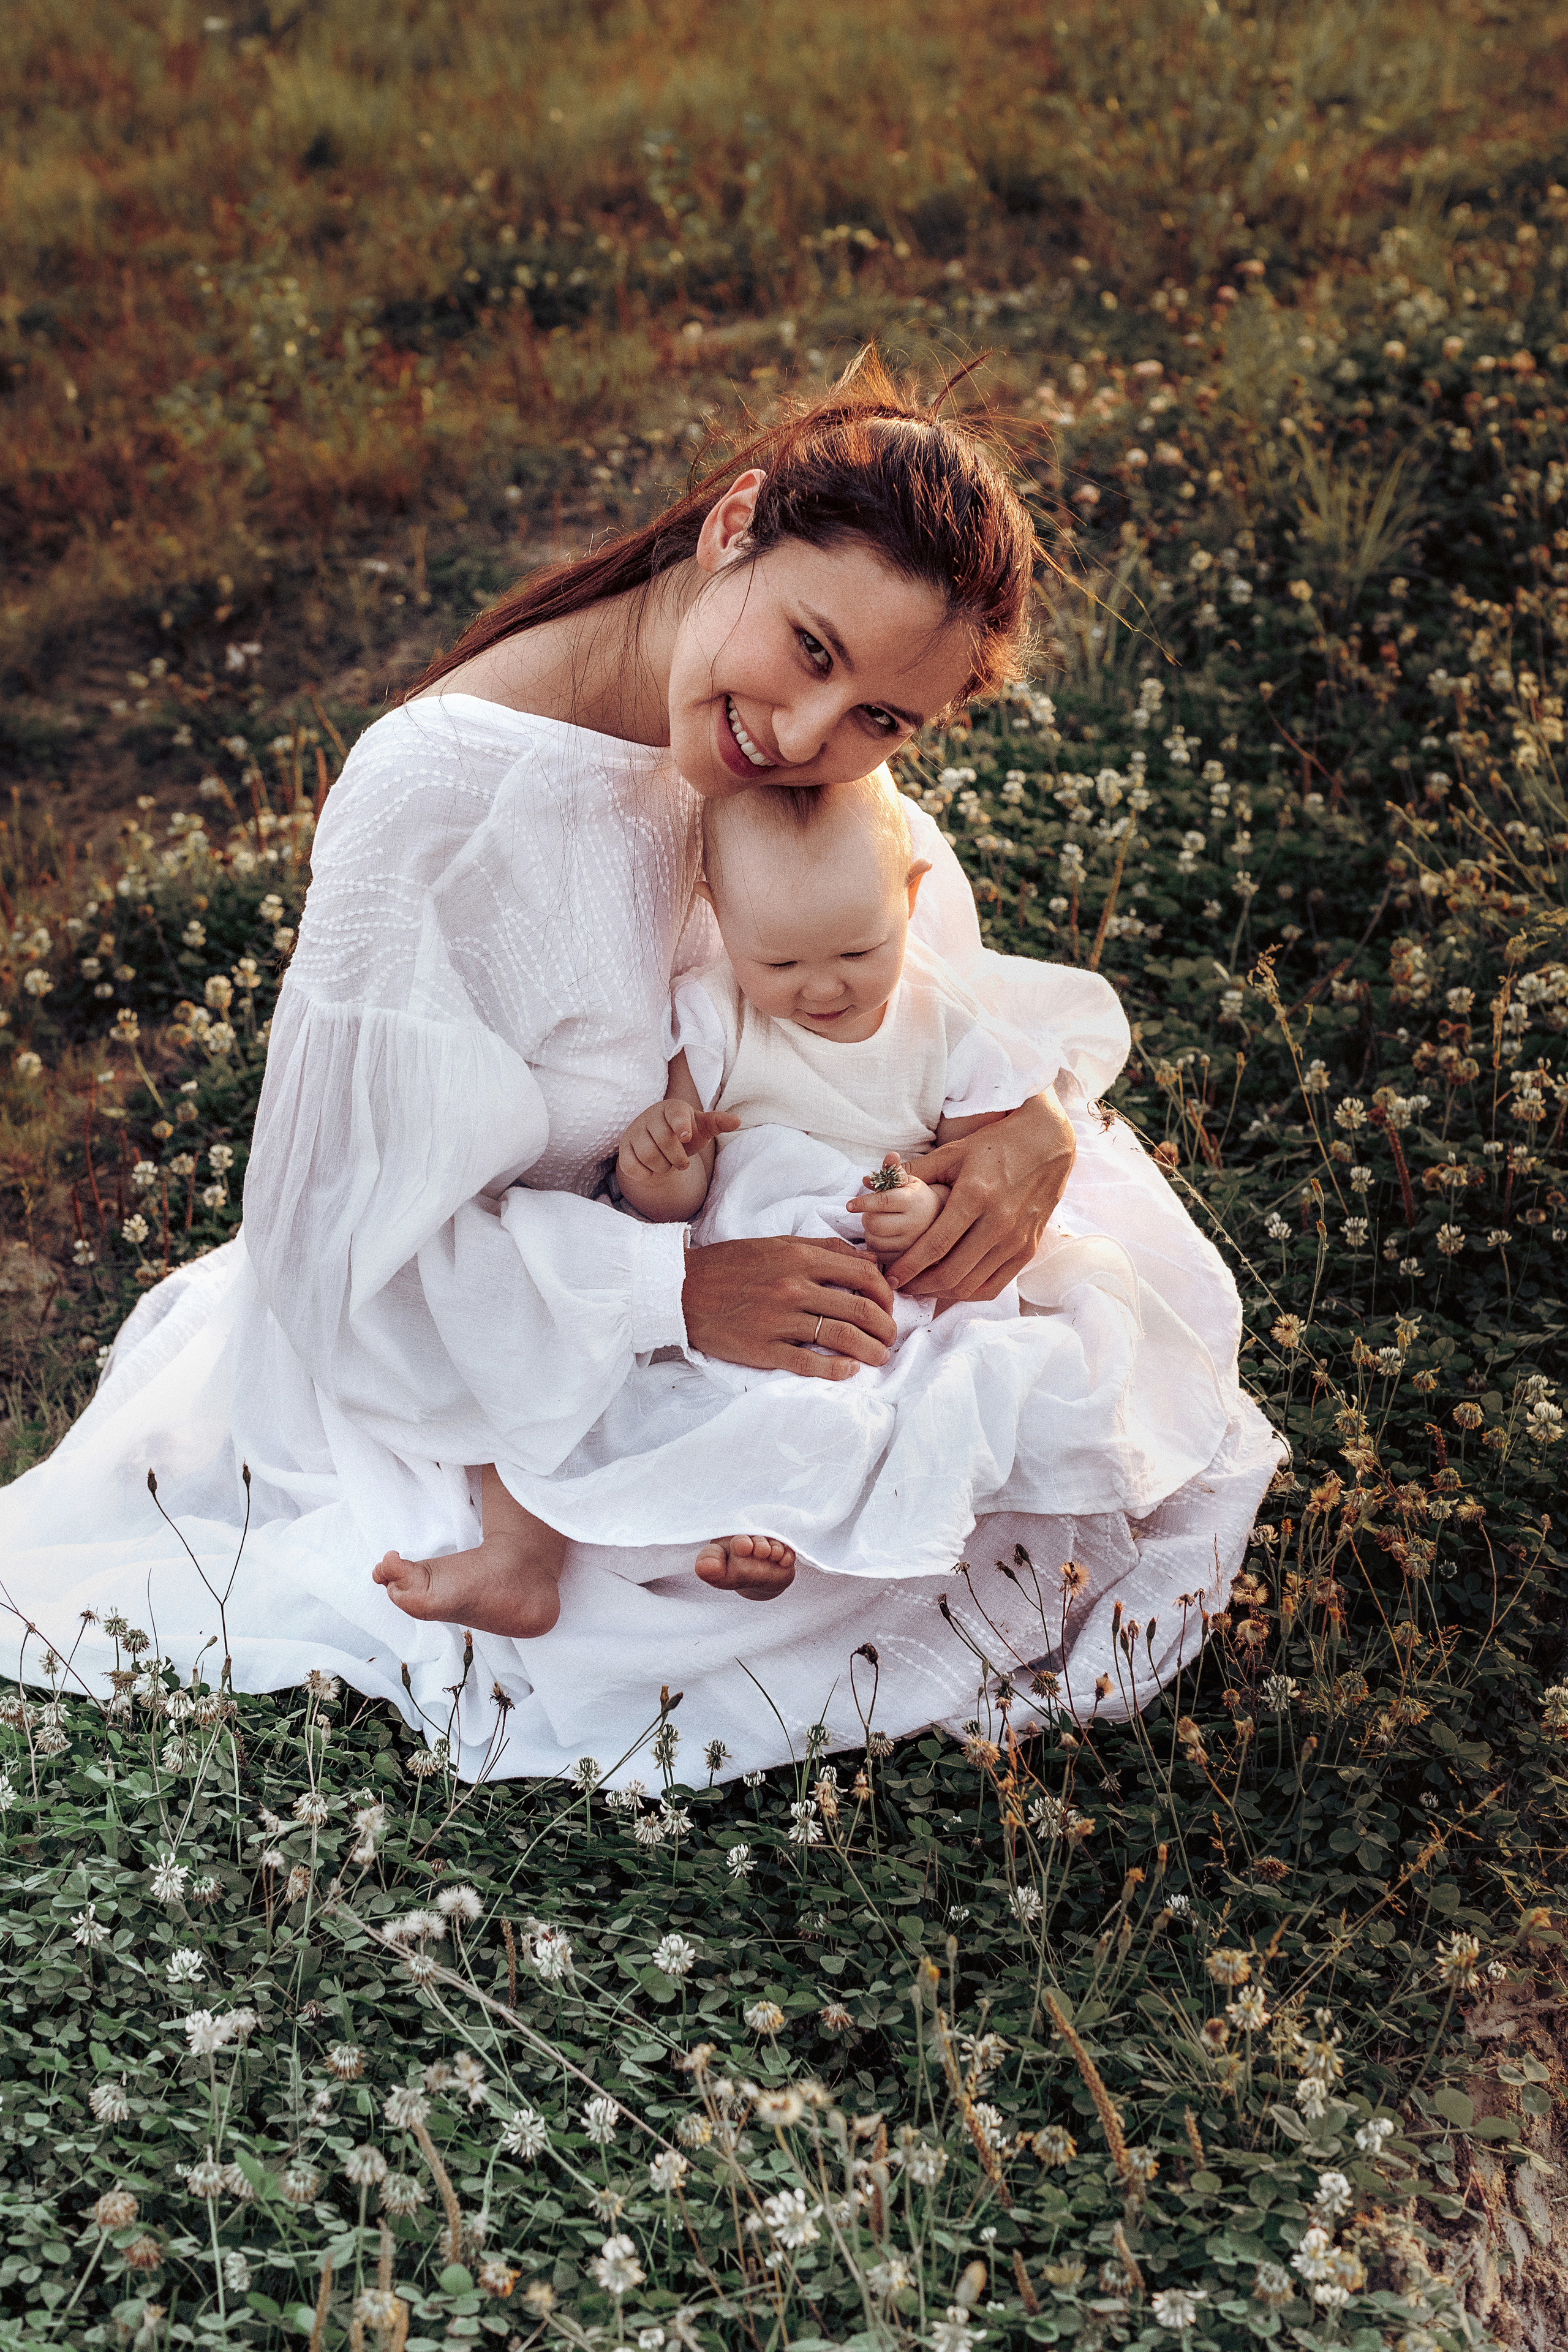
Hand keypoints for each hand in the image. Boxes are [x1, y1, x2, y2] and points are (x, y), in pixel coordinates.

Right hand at [618, 1098, 738, 1181]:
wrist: (661, 1144)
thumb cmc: (685, 1133)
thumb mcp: (702, 1127)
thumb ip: (718, 1123)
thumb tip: (737, 1120)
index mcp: (672, 1108)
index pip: (675, 1115)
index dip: (680, 1125)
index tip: (686, 1136)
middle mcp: (650, 1116)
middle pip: (663, 1141)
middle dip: (677, 1159)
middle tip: (682, 1163)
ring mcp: (634, 1132)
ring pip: (647, 1156)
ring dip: (662, 1167)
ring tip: (667, 1164)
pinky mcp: (624, 1149)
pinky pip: (631, 1166)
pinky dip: (645, 1174)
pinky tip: (651, 1169)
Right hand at [682, 1236, 896, 1379]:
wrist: (680, 1289)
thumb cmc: (730, 1265)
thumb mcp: (778, 1245)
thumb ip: (826, 1249)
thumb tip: (870, 1262)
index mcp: (800, 1258)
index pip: (864, 1275)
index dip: (886, 1294)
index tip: (888, 1305)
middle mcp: (794, 1287)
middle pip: (860, 1309)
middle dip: (886, 1327)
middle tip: (890, 1336)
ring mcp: (779, 1320)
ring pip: (842, 1338)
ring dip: (871, 1351)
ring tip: (880, 1357)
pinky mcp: (763, 1348)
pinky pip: (809, 1363)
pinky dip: (836, 1370)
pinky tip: (849, 1371)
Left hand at [846, 1154, 945, 1257]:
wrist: (942, 1220)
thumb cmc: (918, 1197)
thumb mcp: (908, 1180)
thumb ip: (891, 1171)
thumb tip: (874, 1171)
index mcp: (914, 1201)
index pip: (883, 1202)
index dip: (863, 1203)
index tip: (849, 1205)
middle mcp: (916, 1224)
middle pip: (874, 1224)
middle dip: (867, 1217)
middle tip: (873, 1213)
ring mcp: (913, 1245)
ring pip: (874, 1241)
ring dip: (870, 1233)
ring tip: (882, 1224)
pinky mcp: (909, 1259)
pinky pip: (879, 1256)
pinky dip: (876, 1247)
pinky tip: (886, 1238)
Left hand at [885, 1091, 1076, 1303]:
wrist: (1047, 1144)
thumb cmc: (995, 1145)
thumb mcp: (954, 1152)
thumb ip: (916, 1173)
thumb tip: (872, 1183)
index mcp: (975, 1196)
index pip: (934, 1245)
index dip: (908, 1267)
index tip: (889, 1277)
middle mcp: (998, 1222)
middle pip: (951, 1273)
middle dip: (919, 1285)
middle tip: (899, 1285)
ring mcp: (1016, 1240)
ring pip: (971, 1285)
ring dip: (940, 1293)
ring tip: (920, 1287)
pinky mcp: (1028, 1250)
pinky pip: (994, 1286)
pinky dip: (968, 1293)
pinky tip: (949, 1287)